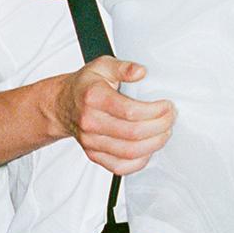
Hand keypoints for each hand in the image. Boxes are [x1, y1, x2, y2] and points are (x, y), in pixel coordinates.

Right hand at [54, 57, 175, 174]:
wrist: (63, 104)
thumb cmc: (86, 85)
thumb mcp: (103, 65)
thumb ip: (123, 67)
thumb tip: (140, 71)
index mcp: (94, 97)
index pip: (130, 111)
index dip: (155, 111)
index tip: (167, 105)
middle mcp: (91, 122)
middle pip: (133, 134)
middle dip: (160, 127)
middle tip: (170, 118)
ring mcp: (91, 141)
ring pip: (129, 152)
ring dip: (154, 144)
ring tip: (164, 132)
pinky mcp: (94, 155)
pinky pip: (120, 167)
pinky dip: (140, 161)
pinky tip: (149, 148)